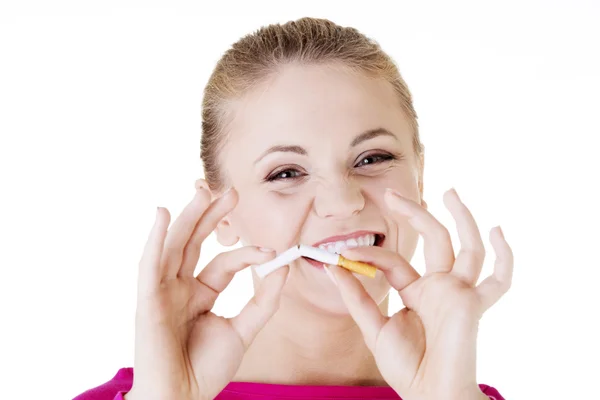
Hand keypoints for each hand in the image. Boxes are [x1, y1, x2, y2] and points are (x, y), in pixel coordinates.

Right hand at [125, 186, 288, 399]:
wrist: (183, 398)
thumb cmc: (206, 369)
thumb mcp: (244, 330)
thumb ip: (264, 299)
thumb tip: (283, 266)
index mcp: (200, 293)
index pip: (225, 262)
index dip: (248, 254)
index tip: (274, 250)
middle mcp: (180, 286)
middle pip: (195, 242)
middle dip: (212, 216)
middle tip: (232, 192)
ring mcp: (162, 290)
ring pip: (175, 245)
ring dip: (188, 217)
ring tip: (202, 190)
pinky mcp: (148, 299)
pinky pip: (150, 264)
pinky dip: (155, 239)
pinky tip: (163, 214)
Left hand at [329, 188, 512, 399]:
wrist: (428, 394)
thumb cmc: (406, 367)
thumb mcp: (373, 328)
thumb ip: (356, 298)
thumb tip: (334, 266)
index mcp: (417, 292)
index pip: (393, 261)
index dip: (369, 255)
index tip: (342, 251)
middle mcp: (440, 287)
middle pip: (433, 240)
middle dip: (415, 214)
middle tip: (393, 194)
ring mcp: (459, 292)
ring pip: (467, 246)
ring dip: (460, 218)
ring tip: (448, 192)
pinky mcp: (473, 303)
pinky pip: (498, 279)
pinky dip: (504, 256)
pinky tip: (498, 230)